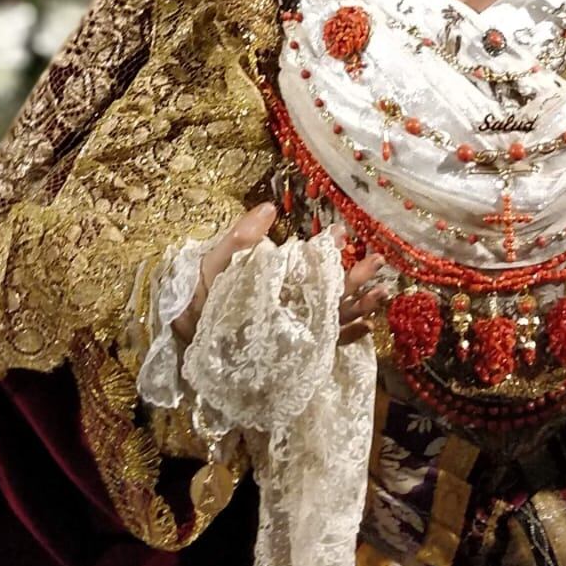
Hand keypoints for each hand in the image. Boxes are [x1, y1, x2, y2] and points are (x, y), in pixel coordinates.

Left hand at [170, 204, 389, 347]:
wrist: (184, 338)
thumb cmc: (199, 296)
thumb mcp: (216, 264)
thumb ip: (239, 240)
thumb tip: (268, 209)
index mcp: (276, 279)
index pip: (309, 263)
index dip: (328, 248)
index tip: (342, 233)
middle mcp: (291, 303)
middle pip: (330, 289)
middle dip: (356, 275)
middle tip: (378, 260)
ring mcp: (294, 330)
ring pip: (334, 315)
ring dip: (359, 303)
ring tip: (381, 293)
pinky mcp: (292, 356)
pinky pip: (326, 346)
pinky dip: (347, 337)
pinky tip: (367, 328)